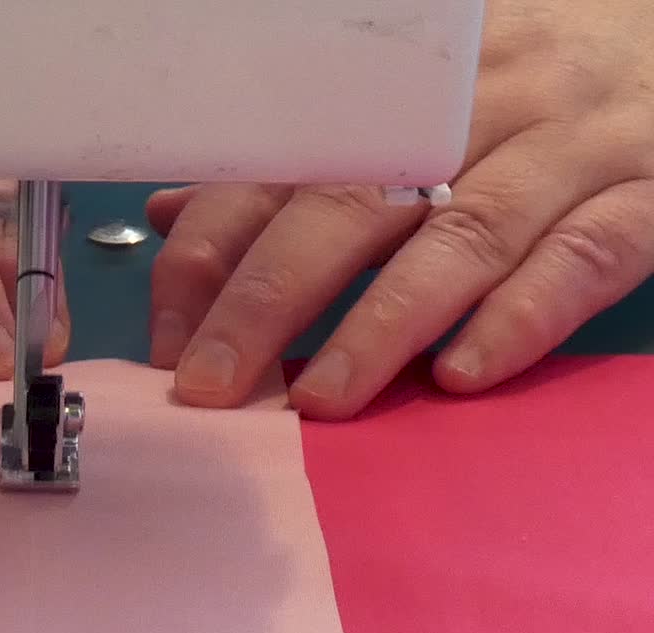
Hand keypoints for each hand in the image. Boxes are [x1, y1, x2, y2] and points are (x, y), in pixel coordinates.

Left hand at [146, 0, 653, 418]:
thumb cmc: (506, 87)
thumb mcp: (393, 111)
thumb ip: (286, 169)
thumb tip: (171, 215)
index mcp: (393, 89)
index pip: (277, 167)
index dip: (212, 253)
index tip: (170, 341)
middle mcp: (473, 108)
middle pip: (353, 201)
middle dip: (270, 299)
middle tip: (214, 384)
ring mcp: (565, 146)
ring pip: (462, 236)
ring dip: (382, 325)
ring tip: (319, 400)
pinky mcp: (645, 192)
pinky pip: (583, 256)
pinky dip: (521, 317)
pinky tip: (460, 375)